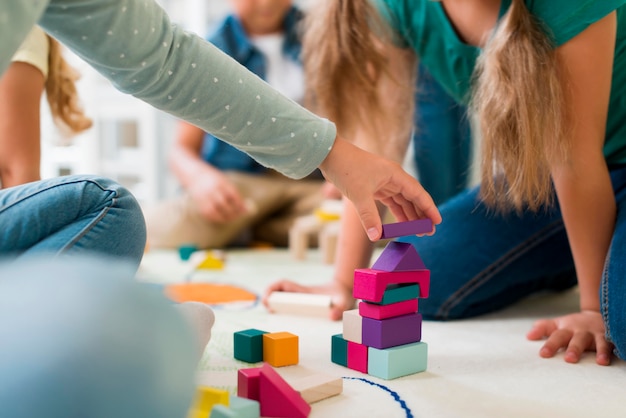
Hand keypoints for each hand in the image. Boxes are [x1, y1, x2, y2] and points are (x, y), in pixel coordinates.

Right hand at [187, 169, 246, 222]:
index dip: (239, 203)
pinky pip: (207, 214)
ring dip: (224, 217)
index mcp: (219, 182)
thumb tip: (244, 208)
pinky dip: (215, 218)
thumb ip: (233, 192)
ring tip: (231, 219)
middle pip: (223, 203)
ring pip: (214, 210)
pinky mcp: (198, 203)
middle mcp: (211, 189)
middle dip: (232, 211)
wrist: (194, 175)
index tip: (244, 209)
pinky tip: (221, 219)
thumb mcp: (224, 181)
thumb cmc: (213, 179)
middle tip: (238, 215)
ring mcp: (203, 196)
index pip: (231, 194)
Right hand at [263, 279, 354, 320]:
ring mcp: (300, 300)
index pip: (284, 284)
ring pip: (281, 300)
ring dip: (273, 307)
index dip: (272, 288)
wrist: (345, 291)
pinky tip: (284, 326)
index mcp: (304, 292)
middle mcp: (299, 295)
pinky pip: (288, 308)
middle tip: (267, 309)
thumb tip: (331, 317)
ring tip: (272, 320)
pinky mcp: (303, 307)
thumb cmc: (342, 295)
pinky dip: (282, 313)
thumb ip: (339, 309)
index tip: (267, 298)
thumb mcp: (343, 302)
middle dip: (268, 299)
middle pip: (278, 292)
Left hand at [319, 136, 440, 240]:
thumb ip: (369, 216)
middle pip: (413, 198)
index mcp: (395, 175)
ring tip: (418, 231)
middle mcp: (393, 177)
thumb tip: (376, 237)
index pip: (418, 193)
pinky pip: (391, 201)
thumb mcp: (358, 195)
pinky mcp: (375, 187)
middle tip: (428, 232)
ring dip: (410, 215)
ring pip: (403, 201)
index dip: (429, 208)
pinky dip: (397, 212)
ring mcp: (384, 182)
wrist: (330, 155)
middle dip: (421, 215)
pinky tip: (402, 224)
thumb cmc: (346, 169)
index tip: (437, 221)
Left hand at [526, 310, 612, 364]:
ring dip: (582, 350)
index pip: (555, 336)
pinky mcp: (605, 338)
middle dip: (569, 348)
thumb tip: (528, 336)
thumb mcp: (558, 324)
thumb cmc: (573, 325)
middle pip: (571, 339)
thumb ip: (543, 328)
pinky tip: (602, 361)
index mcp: (565, 329)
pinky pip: (605, 345)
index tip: (543, 354)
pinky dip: (604, 352)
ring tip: (576, 359)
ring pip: (586, 341)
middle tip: (567, 359)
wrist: (597, 316)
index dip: (550, 345)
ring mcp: (591, 334)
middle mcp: (578, 331)